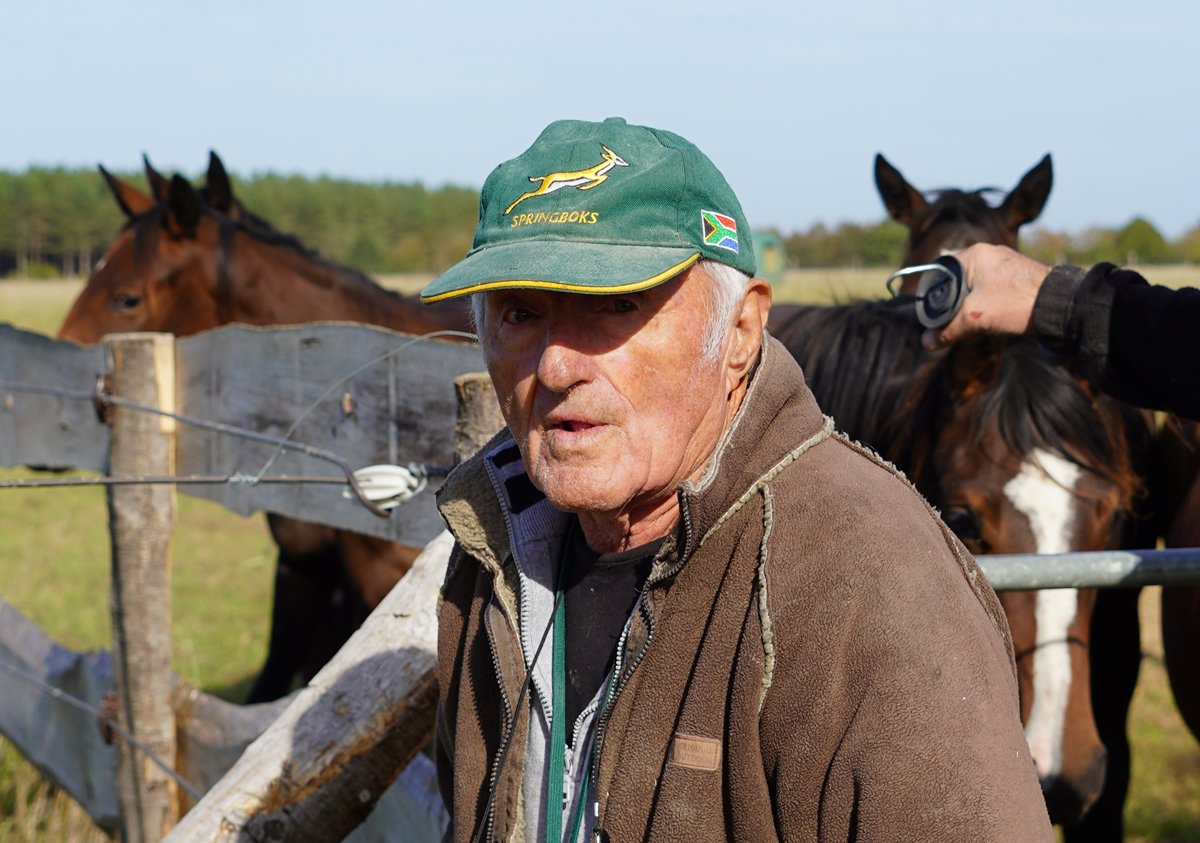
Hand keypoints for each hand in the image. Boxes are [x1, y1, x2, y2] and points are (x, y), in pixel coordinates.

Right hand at [921, 243, 1049, 348]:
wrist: (1059, 306)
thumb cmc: (1015, 304)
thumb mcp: (974, 319)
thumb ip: (948, 330)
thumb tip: (926, 343)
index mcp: (974, 254)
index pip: (940, 274)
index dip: (933, 297)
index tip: (932, 317)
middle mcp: (989, 253)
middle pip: (957, 281)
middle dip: (953, 305)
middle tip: (952, 323)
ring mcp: (1005, 263)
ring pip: (975, 287)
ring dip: (970, 306)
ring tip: (974, 324)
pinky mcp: (1018, 275)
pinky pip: (992, 289)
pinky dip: (986, 304)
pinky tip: (991, 318)